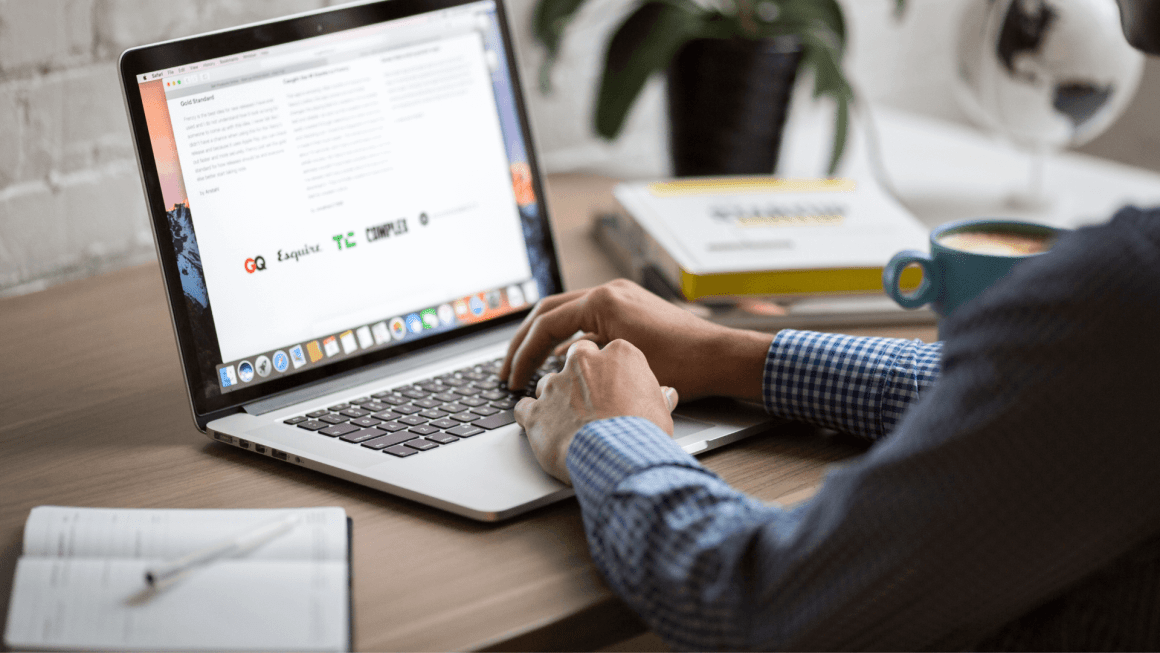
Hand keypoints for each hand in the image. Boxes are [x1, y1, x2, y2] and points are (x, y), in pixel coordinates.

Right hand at [501, 279, 774, 400]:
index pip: (546, 323)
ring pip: (566, 314)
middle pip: (548, 312)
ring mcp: (621, 297)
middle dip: (524, 343)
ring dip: (544, 340)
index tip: (513, 380)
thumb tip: (553, 371)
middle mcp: (610, 292)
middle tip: (507, 371)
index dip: (523, 355)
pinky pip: (588, 320)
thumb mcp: (622, 365)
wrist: (721, 358)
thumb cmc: (682, 366)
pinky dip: (570, 341)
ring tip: (528, 369)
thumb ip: (582, 361)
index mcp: (603, 300)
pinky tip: (563, 365)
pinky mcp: (630, 309)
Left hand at [514, 339, 678, 483]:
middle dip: (579, 377)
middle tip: (589, 400)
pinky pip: (524, 408)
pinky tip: (542, 429)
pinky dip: (531, 417)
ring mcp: (556, 384)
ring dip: (555, 400)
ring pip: (548, 383)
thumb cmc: (643, 433)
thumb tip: (667, 395)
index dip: (609, 373)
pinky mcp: (535, 410)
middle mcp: (583, 362)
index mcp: (618, 354)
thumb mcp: (661, 411)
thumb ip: (657, 397)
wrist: (618, 457)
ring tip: (569, 423)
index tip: (613, 388)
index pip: (608, 353)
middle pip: (575, 360)